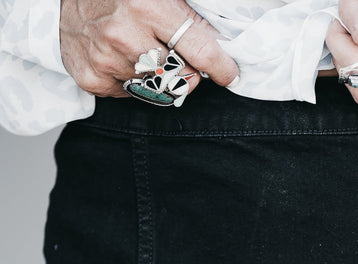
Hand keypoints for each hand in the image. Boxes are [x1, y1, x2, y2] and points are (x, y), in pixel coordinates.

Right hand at [59, 0, 238, 98]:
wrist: (62, 0)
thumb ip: (187, 13)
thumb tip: (220, 41)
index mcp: (146, 6)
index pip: (200, 50)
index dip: (221, 66)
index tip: (230, 74)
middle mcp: (125, 35)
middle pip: (182, 76)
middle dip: (189, 71)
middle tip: (180, 58)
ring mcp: (107, 61)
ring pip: (158, 89)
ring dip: (160, 77)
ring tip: (145, 52)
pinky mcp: (93, 80)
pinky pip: (131, 95)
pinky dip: (134, 82)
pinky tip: (123, 60)